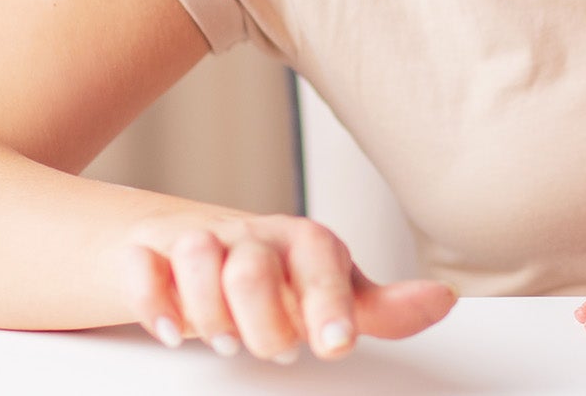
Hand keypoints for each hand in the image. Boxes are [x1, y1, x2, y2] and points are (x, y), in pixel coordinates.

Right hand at [122, 211, 455, 360]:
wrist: (199, 244)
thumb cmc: (276, 276)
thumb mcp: (333, 291)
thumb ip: (383, 307)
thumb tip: (443, 300)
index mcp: (304, 244)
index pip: (320, 264)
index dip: (328, 306)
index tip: (334, 345)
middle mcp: (253, 236)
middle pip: (251, 267)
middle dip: (260, 320)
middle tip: (271, 348)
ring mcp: (199, 240)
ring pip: (196, 256)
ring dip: (206, 309)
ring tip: (222, 339)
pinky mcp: (150, 251)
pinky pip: (142, 266)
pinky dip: (151, 298)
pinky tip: (170, 330)